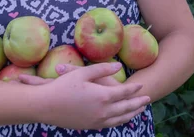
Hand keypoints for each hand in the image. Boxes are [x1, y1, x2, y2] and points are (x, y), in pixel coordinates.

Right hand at [29, 62, 149, 129]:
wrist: (45, 106)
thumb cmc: (63, 86)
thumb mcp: (83, 72)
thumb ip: (103, 69)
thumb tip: (119, 66)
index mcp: (102, 96)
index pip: (124, 93)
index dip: (134, 89)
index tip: (142, 85)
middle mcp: (102, 111)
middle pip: (126, 107)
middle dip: (138, 103)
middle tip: (148, 98)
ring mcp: (96, 121)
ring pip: (120, 119)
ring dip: (131, 114)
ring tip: (139, 110)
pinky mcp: (89, 126)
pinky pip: (110, 125)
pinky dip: (119, 121)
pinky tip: (121, 118)